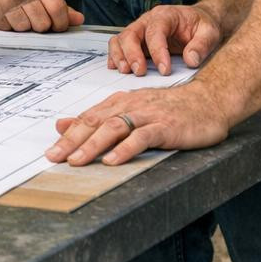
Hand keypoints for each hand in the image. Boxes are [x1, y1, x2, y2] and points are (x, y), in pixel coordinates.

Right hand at [0, 0, 83, 33]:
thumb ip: (62, 9)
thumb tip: (79, 20)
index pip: (57, 7)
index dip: (61, 21)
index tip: (58, 25)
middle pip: (42, 23)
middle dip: (42, 25)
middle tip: (36, 19)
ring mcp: (8, 1)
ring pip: (25, 27)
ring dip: (25, 26)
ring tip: (20, 16)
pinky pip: (8, 28)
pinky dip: (9, 25)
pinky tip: (8, 16)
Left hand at [45, 81, 230, 166]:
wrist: (209, 100)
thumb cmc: (171, 108)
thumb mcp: (132, 109)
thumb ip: (99, 117)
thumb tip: (62, 124)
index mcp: (120, 102)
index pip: (88, 118)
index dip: (68, 135)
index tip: (51, 151)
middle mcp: (131, 105)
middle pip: (96, 122)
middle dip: (72, 141)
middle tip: (54, 157)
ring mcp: (148, 115)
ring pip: (115, 128)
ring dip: (93, 145)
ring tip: (77, 161)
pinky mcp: (165, 127)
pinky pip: (142, 137)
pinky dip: (126, 149)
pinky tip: (113, 160)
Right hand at [108, 5, 221, 75]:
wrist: (199, 21)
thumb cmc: (202, 25)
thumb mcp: (209, 33)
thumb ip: (201, 45)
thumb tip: (191, 60)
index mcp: (166, 15)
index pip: (156, 31)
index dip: (158, 51)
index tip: (165, 70)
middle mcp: (148, 20)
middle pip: (131, 33)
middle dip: (132, 54)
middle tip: (140, 72)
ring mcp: (140, 30)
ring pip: (121, 39)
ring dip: (120, 55)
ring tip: (126, 71)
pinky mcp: (136, 41)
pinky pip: (119, 45)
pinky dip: (115, 56)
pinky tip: (117, 68)